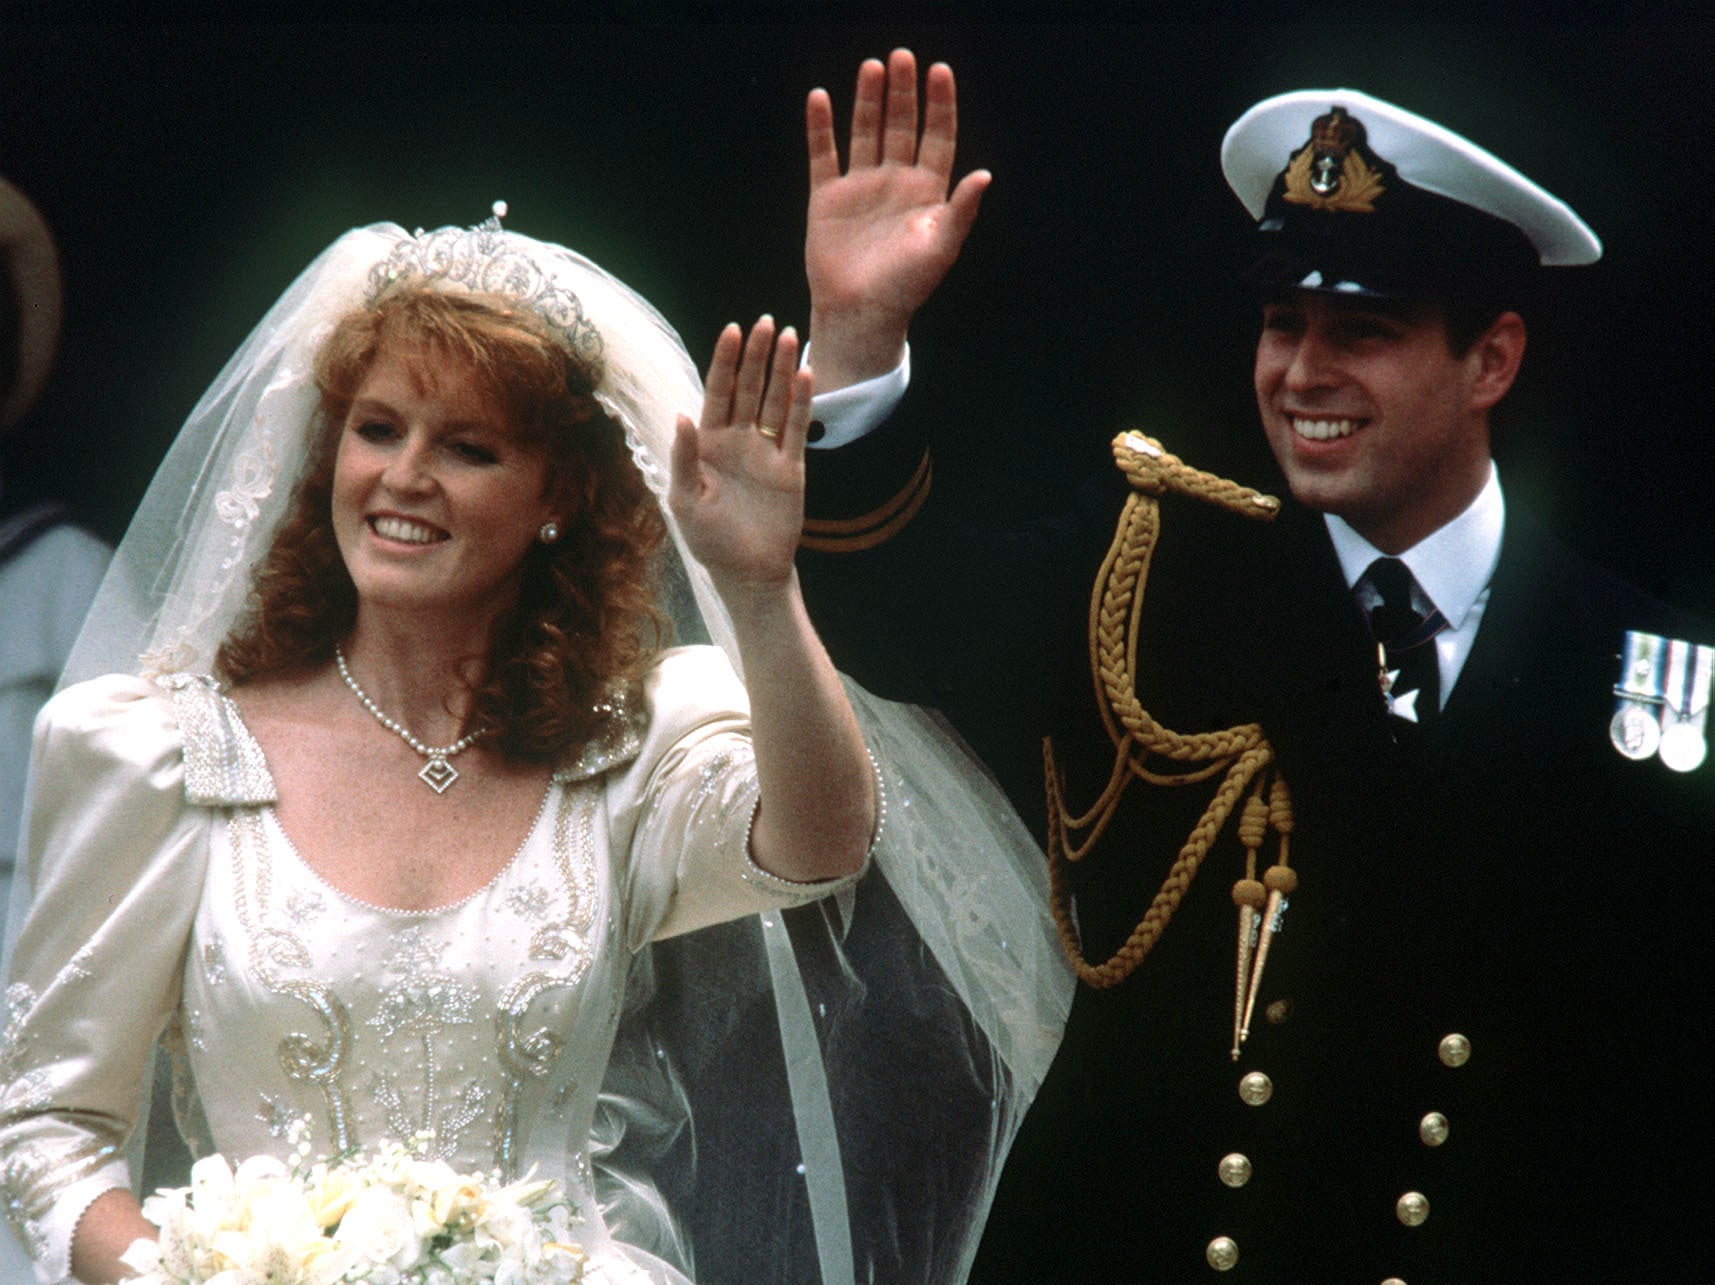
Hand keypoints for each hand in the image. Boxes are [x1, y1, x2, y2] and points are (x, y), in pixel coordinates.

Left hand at [670, 317, 812, 599]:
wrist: (747, 572)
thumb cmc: (709, 540)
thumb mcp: (685, 500)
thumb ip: (684, 456)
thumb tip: (681, 413)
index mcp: (708, 443)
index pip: (718, 393)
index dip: (725, 362)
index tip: (733, 330)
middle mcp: (738, 441)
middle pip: (749, 388)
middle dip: (756, 355)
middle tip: (766, 322)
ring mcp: (766, 451)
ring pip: (776, 401)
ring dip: (783, 369)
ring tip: (791, 335)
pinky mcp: (791, 467)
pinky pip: (798, 428)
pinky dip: (802, 403)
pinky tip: (807, 375)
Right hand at [805, 48, 989, 391]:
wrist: (860, 313)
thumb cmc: (906, 287)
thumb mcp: (940, 249)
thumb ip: (961, 211)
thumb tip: (985, 175)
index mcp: (927, 192)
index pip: (937, 137)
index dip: (940, 105)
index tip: (940, 71)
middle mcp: (896, 182)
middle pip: (901, 126)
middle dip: (903, 92)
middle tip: (903, 56)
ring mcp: (861, 187)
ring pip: (865, 132)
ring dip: (868, 100)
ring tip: (872, 67)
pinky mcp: (828, 198)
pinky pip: (824, 154)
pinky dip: (821, 127)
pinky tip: (820, 98)